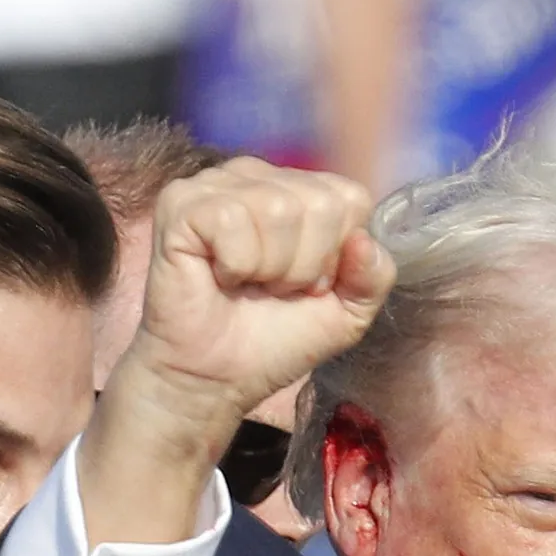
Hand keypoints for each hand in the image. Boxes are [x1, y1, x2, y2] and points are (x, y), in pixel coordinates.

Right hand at [129, 158, 394, 431]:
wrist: (215, 379)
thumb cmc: (274, 341)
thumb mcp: (345, 315)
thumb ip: (373, 278)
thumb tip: (364, 242)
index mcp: (299, 191)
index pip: (351, 198)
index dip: (337, 256)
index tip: (308, 285)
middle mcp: (259, 177)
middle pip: (320, 204)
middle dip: (306, 265)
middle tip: (274, 289)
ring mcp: (217, 184)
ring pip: (279, 209)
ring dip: (271, 268)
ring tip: (248, 284)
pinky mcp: (181, 203)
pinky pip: (233, 220)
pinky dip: (235, 264)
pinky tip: (220, 276)